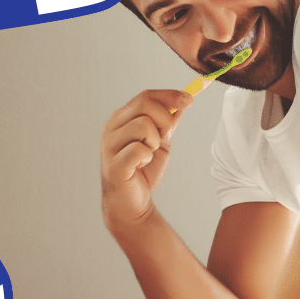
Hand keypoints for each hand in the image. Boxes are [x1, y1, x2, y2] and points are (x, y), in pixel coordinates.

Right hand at [100, 89, 191, 231]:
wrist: (132, 203)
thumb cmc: (143, 172)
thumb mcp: (160, 142)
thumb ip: (166, 123)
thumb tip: (180, 103)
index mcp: (122, 119)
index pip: (146, 96)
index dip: (169, 95)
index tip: (190, 100)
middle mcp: (112, 128)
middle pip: (144, 104)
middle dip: (164, 120)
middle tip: (164, 138)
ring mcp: (109, 145)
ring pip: (142, 126)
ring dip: (154, 142)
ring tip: (149, 155)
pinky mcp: (113, 164)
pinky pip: (138, 150)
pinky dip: (147, 158)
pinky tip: (141, 166)